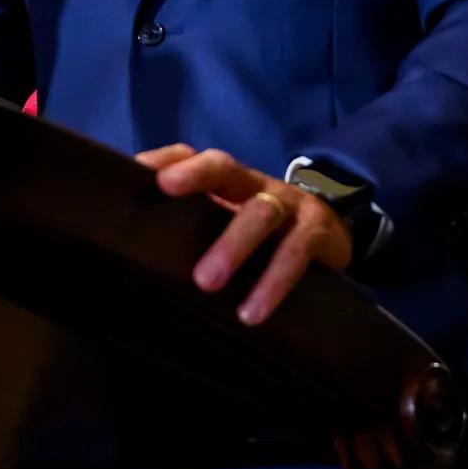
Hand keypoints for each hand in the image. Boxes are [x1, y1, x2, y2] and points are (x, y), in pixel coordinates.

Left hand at [135, 145, 353, 325]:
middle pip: (224, 167)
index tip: (141, 173)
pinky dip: (273, 282)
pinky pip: (295, 252)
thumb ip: (191, 227)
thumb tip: (130, 247)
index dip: (170, 160)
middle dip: (197, 179)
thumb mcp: (230, 222)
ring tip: (206, 283)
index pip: (194, 155)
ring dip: (233, 246)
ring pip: (260, 212)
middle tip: (166, 198)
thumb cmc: (264, 236)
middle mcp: (255, 183)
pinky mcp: (317, 230)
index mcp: (229, 181)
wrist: (337, 235)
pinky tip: (252, 313)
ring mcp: (288, 203)